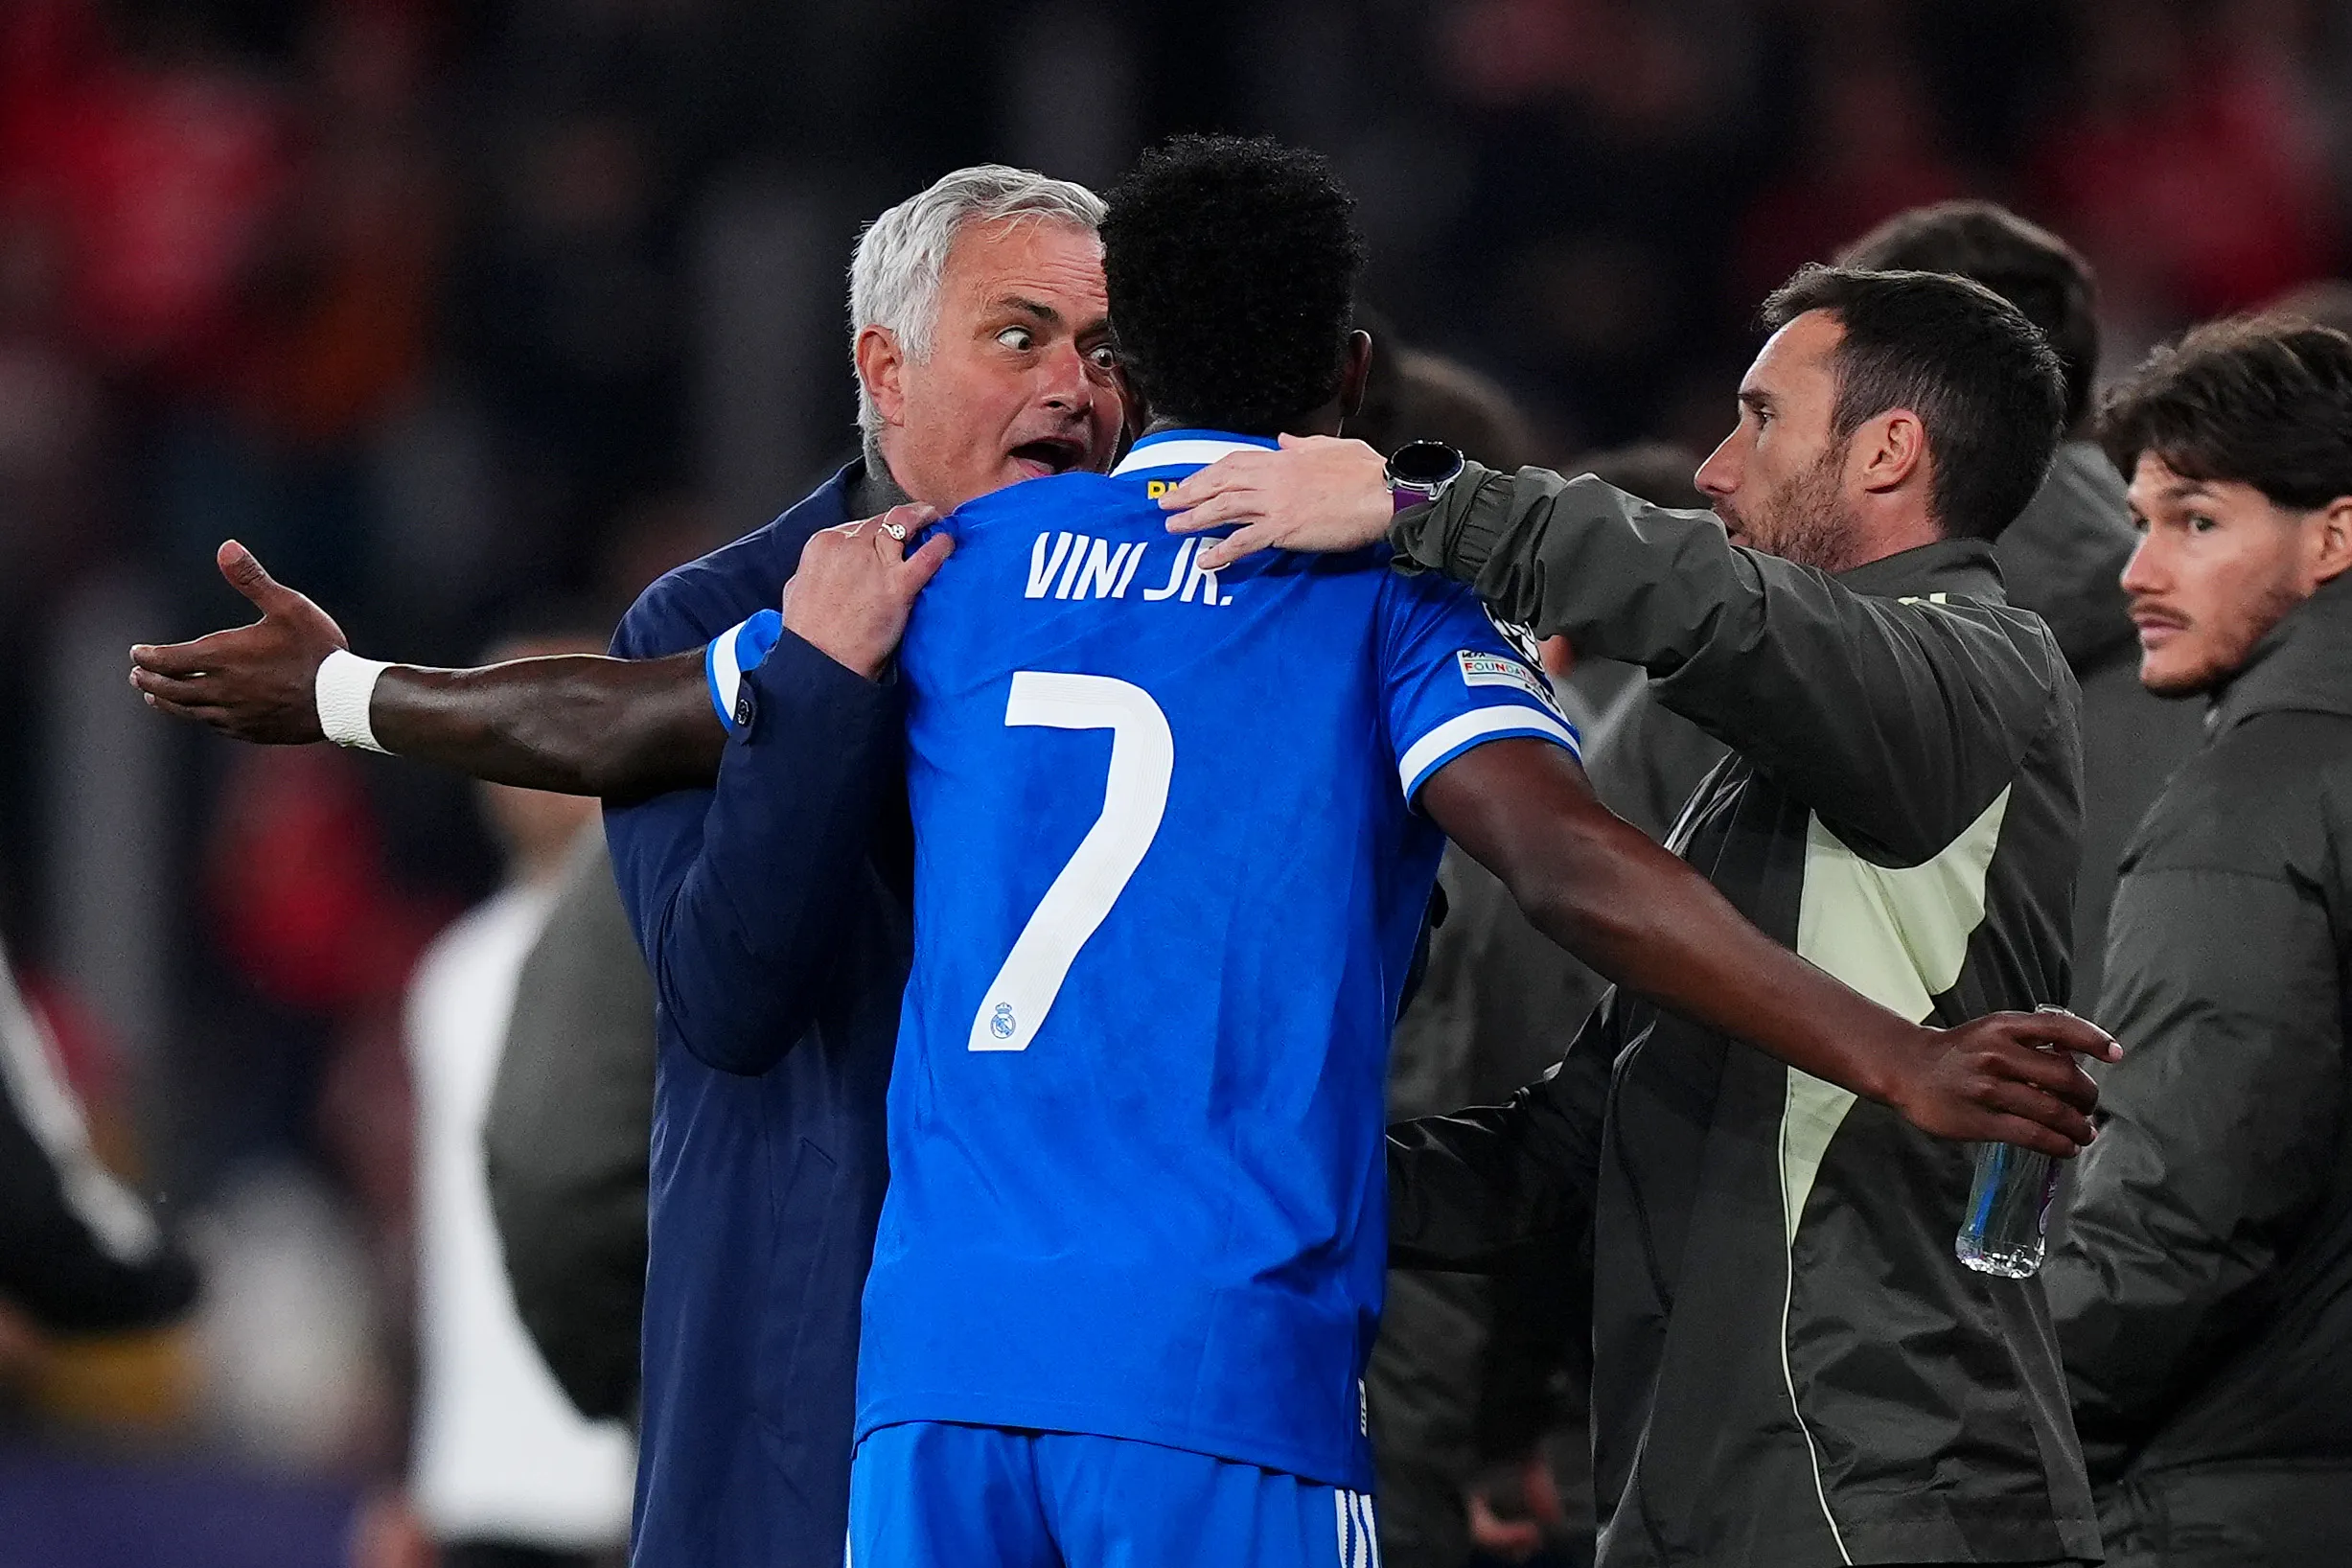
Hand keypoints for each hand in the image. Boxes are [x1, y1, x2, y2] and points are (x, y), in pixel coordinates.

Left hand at [128, 541, 348, 743]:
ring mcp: (234, 714)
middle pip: (170, 688)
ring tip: (154, 697)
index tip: (136, 653)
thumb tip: (226, 547)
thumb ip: (252, 579)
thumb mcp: (288, 606)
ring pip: (187, 711)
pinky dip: (197, 717)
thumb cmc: (317, 649)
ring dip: (166, 702)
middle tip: (137, 675)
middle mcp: (221, 688)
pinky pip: (213, 725)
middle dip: (149, 680)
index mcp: (223, 656)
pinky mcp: (250, 731)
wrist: (343, 699)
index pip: (168, 660)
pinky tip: (197, 713)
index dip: (147, 657)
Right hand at [782, 504, 951, 679]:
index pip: (859, 523)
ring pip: (905, 523)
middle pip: (884, 520)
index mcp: (824, 544)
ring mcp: (875, 563)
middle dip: (904, 517)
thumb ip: (815, 571)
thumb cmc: (808, 634)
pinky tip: (948, 543)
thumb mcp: (798, 590)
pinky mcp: (899, 585)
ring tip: (935, 520)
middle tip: (920, 518)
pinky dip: (942, 546)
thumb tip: (826, 569)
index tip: (889, 532)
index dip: (879, 528)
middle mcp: (850, 546)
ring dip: (924, 518)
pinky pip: (928, 555)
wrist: (822, 661)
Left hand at [1158, 433, 1390, 568]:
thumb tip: (1283, 439)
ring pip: (1223, 509)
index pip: (1234, 463)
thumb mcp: (1330, 447)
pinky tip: (1206, 560)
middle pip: (1220, 484)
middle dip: (1189, 494)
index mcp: (1283, 458)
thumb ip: (1302, 444)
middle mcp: (1273, 479)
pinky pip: (1244, 542)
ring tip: (1173, 528)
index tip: (1191, 482)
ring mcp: (1276, 504)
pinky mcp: (1284, 529)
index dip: (1208, 473)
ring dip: (1194, 519)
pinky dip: (1222, 551)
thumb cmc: (1366, 472)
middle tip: (1166, 505)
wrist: (1385, 493)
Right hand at [1886, 1008, 2119, 1157]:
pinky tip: (2066, 1147)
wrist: (1907, 1069)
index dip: (2094, 1040)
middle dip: (2088, 1096)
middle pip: (2065, 1078)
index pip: (2060, 1028)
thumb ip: (2030, 1040)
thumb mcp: (1992, 1030)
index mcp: (2004, 1027)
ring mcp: (1989, 1090)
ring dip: (2079, 1127)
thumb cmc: (1958, 1051)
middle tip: (2089, 1106)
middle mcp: (1998, 1055)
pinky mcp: (1981, 1121)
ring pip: (2053, 1112)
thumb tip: (2076, 1064)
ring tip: (2085, 1133)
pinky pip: (2033, 1136)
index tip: (2115, 1054)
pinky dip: (2058, 1145)